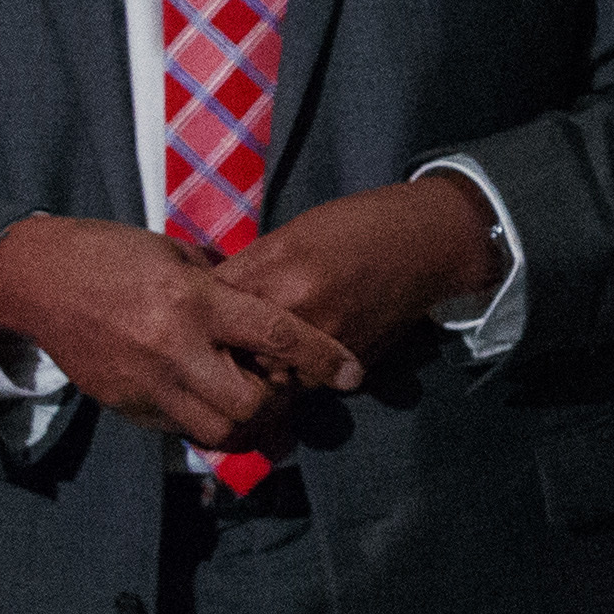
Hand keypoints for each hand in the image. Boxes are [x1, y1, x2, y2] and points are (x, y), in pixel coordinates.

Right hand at [0, 216, 363, 453]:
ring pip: (217, 430)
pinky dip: (203, 419)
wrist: (38, 280)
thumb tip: (267, 303)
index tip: (352, 373)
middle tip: (280, 386)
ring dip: (244, 421)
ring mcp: (146, 383)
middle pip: (250, 405)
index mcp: (194, 301)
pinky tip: (205, 395)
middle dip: (277, 403)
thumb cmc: (112, 252)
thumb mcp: (176, 255)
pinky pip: (179, 429)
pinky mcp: (124, 404)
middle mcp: (173, 348)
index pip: (274, 334)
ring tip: (247, 396)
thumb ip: (224, 283)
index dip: (320, 356)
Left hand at [214, 174, 506, 369]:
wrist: (425, 245)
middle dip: (221, 355)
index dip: (197, 316)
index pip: (213, 307)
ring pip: (268, 379)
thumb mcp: (291, 233)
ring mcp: (324, 343)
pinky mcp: (348, 365)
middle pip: (234, 352)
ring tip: (251, 367)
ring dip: (257, 376)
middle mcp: (296, 311)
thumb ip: (249, 268)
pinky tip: (292, 367)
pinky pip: (305, 386)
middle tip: (214, 353)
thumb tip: (210, 295)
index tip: (188, 321)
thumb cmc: (354, 227)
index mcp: (275, 270)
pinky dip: (293, 381)